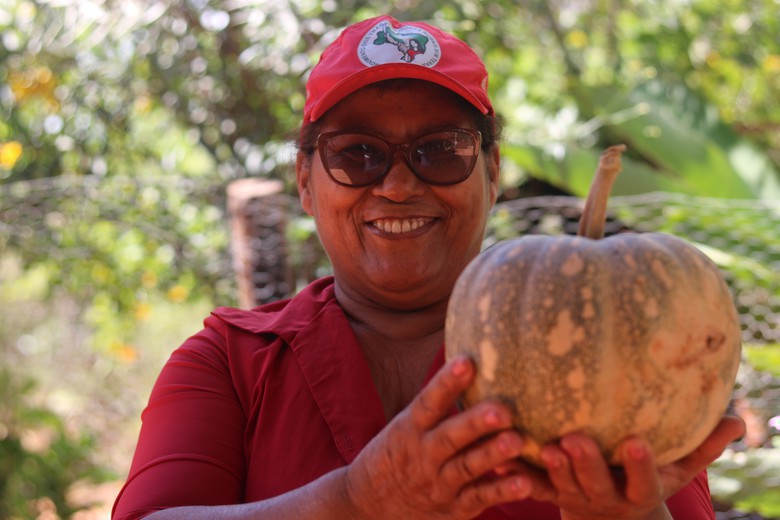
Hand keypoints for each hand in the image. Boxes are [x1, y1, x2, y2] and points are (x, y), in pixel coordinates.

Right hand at [344, 355, 530, 519]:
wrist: (370, 504)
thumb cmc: (399, 453)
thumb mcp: (407, 425)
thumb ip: (436, 403)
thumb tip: (470, 360)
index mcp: (411, 428)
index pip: (428, 402)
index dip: (446, 382)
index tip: (467, 361)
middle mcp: (424, 454)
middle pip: (450, 437)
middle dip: (475, 423)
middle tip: (503, 410)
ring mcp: (439, 482)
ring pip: (467, 467)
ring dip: (492, 455)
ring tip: (517, 441)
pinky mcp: (454, 506)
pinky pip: (478, 498)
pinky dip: (501, 491)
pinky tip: (525, 482)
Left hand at [518, 416, 745, 519]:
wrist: (612, 516)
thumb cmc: (646, 478)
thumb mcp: (678, 468)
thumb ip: (703, 445)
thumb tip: (737, 419)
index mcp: (639, 492)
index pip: (643, 481)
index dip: (640, 465)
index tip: (635, 441)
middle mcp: (606, 498)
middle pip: (595, 485)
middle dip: (585, 464)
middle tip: (573, 440)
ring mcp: (575, 498)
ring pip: (560, 486)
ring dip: (549, 468)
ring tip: (540, 445)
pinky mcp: (549, 493)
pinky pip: (529, 485)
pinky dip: (514, 472)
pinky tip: (498, 454)